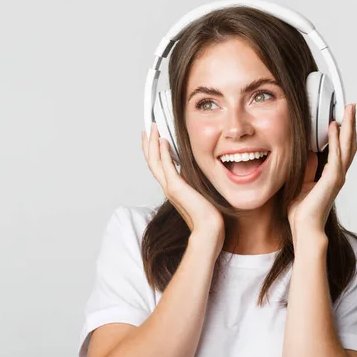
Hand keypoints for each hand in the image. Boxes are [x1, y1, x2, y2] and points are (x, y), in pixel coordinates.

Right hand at [142, 123, 224, 254]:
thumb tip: (191, 168)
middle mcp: (167, 187)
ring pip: (154, 161)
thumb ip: (192, 180)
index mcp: (172, 188)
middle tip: (148, 128)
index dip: (154, 150)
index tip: (153, 137)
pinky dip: (163, 152)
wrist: (208, 228)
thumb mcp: (198, 191)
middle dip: (149, 143)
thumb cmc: (206, 214)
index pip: (158, 165)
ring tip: (152, 128)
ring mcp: (169, 187)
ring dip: (153, 143)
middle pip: (151, 161)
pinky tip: (163, 140)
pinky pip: (166, 165)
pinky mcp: (175, 187)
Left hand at [287, 103, 356, 253]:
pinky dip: (335, 140)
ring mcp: (337, 175)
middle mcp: (338, 172)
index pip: (341, 147)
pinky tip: (334, 127)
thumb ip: (308, 165)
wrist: (304, 227)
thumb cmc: (302, 209)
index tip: (342, 114)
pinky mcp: (332, 179)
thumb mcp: (302, 179)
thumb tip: (308, 150)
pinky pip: (336, 155)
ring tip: (349, 110)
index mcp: (331, 173)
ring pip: (347, 145)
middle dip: (351, 123)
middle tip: (352, 106)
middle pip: (349, 143)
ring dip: (348, 126)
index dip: (343, 130)